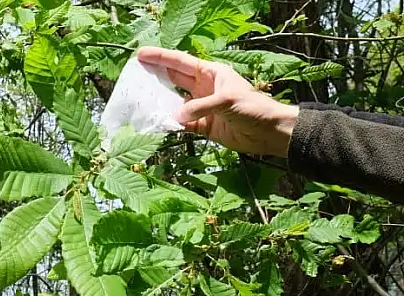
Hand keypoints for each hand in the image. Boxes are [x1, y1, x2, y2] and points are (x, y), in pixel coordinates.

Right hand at [136, 46, 299, 157]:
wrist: (268, 132)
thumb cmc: (253, 108)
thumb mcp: (226, 100)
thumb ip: (199, 107)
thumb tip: (176, 116)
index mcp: (211, 74)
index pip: (180, 63)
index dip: (161, 58)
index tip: (142, 55)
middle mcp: (204, 88)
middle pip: (174, 79)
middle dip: (155, 76)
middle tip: (134, 74)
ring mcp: (202, 107)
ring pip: (175, 103)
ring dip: (160, 103)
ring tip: (140, 101)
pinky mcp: (203, 126)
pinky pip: (182, 124)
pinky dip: (171, 125)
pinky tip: (159, 124)